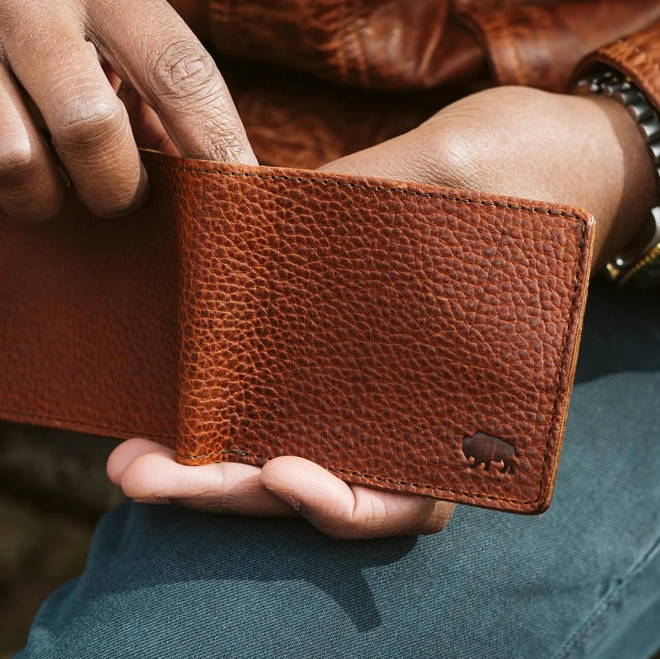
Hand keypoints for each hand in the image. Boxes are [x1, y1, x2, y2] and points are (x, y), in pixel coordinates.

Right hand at [0, 0, 253, 223]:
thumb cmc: (47, 19)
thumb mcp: (110, 20)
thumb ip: (161, 93)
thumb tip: (216, 184)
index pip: (180, 69)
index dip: (216, 143)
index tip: (238, 199)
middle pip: (89, 127)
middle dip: (116, 188)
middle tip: (116, 195)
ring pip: (12, 167)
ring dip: (42, 200)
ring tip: (48, 180)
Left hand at [108, 85, 657, 537]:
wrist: (531, 154)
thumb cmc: (517, 167)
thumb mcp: (457, 174)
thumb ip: (376, 198)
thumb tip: (263, 218)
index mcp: (471, 407)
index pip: (408, 501)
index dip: (343, 505)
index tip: (283, 473)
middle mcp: (416, 417)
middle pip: (319, 487)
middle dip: (226, 490)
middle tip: (139, 475)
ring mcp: (371, 396)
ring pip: (286, 464)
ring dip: (206, 473)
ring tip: (128, 461)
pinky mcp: (330, 364)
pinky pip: (274, 410)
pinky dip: (222, 422)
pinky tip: (166, 407)